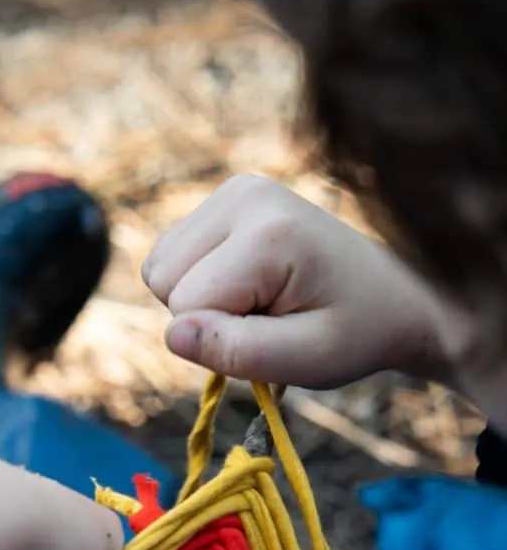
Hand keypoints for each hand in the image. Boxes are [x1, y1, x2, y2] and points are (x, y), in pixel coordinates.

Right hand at [143, 174, 449, 388]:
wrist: (390, 295)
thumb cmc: (354, 332)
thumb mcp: (307, 359)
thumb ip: (239, 351)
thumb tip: (172, 335)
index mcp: (267, 231)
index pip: (186, 304)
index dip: (221, 337)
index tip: (277, 331)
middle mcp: (242, 195)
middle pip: (163, 280)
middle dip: (205, 316)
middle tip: (270, 318)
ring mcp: (232, 190)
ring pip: (159, 268)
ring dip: (200, 300)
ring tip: (262, 301)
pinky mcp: (225, 197)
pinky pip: (171, 257)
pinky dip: (200, 283)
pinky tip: (251, 284)